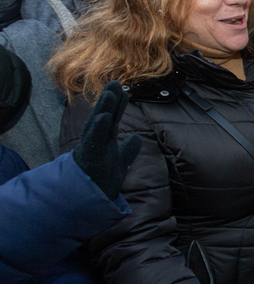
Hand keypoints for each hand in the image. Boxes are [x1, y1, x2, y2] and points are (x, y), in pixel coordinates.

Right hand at [72, 81, 141, 200]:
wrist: (88, 201)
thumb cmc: (100, 181)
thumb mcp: (118, 164)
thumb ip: (127, 151)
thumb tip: (135, 138)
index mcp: (104, 142)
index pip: (112, 119)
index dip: (117, 105)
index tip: (124, 89)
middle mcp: (96, 143)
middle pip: (103, 117)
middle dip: (109, 100)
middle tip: (115, 83)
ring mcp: (91, 149)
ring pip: (97, 126)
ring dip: (103, 109)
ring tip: (110, 94)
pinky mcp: (88, 159)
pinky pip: (93, 142)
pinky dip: (97, 129)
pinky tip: (102, 117)